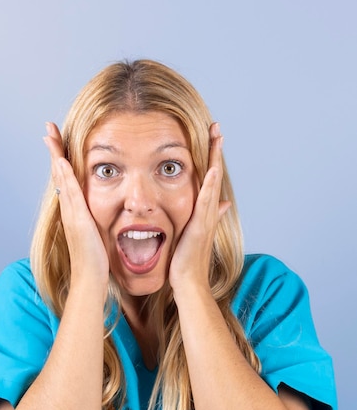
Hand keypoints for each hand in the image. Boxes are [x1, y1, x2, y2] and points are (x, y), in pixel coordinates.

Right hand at [43, 122, 109, 286]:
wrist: (90, 279)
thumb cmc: (97, 260)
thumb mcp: (97, 234)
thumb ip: (97, 222)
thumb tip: (109, 215)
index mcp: (75, 210)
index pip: (67, 179)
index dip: (62, 159)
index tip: (58, 140)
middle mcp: (69, 209)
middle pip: (59, 173)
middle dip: (54, 150)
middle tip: (48, 128)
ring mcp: (70, 213)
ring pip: (61, 179)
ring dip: (56, 156)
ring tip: (51, 135)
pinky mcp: (76, 219)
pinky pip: (69, 193)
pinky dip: (64, 176)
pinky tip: (62, 161)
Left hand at [169, 123, 230, 292]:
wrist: (188, 282)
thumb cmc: (187, 262)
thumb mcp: (194, 235)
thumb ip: (207, 218)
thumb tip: (222, 205)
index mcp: (204, 211)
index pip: (208, 178)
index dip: (211, 157)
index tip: (211, 137)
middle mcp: (209, 211)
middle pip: (214, 174)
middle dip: (215, 150)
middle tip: (217, 127)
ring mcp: (206, 218)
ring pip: (212, 182)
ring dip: (214, 159)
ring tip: (217, 137)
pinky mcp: (200, 226)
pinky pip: (205, 201)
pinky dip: (209, 184)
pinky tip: (211, 168)